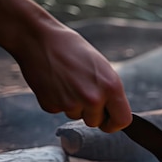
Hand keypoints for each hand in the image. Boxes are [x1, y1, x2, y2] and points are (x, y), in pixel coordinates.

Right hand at [13, 24, 131, 132]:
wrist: (38, 39)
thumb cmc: (72, 49)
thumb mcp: (102, 67)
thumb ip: (110, 91)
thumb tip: (113, 112)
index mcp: (111, 86)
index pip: (122, 121)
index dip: (115, 123)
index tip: (109, 120)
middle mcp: (93, 98)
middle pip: (96, 123)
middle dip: (90, 112)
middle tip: (81, 89)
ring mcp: (71, 104)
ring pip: (77, 116)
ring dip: (73, 105)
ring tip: (67, 81)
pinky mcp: (51, 106)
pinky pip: (59, 111)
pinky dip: (57, 101)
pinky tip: (54, 83)